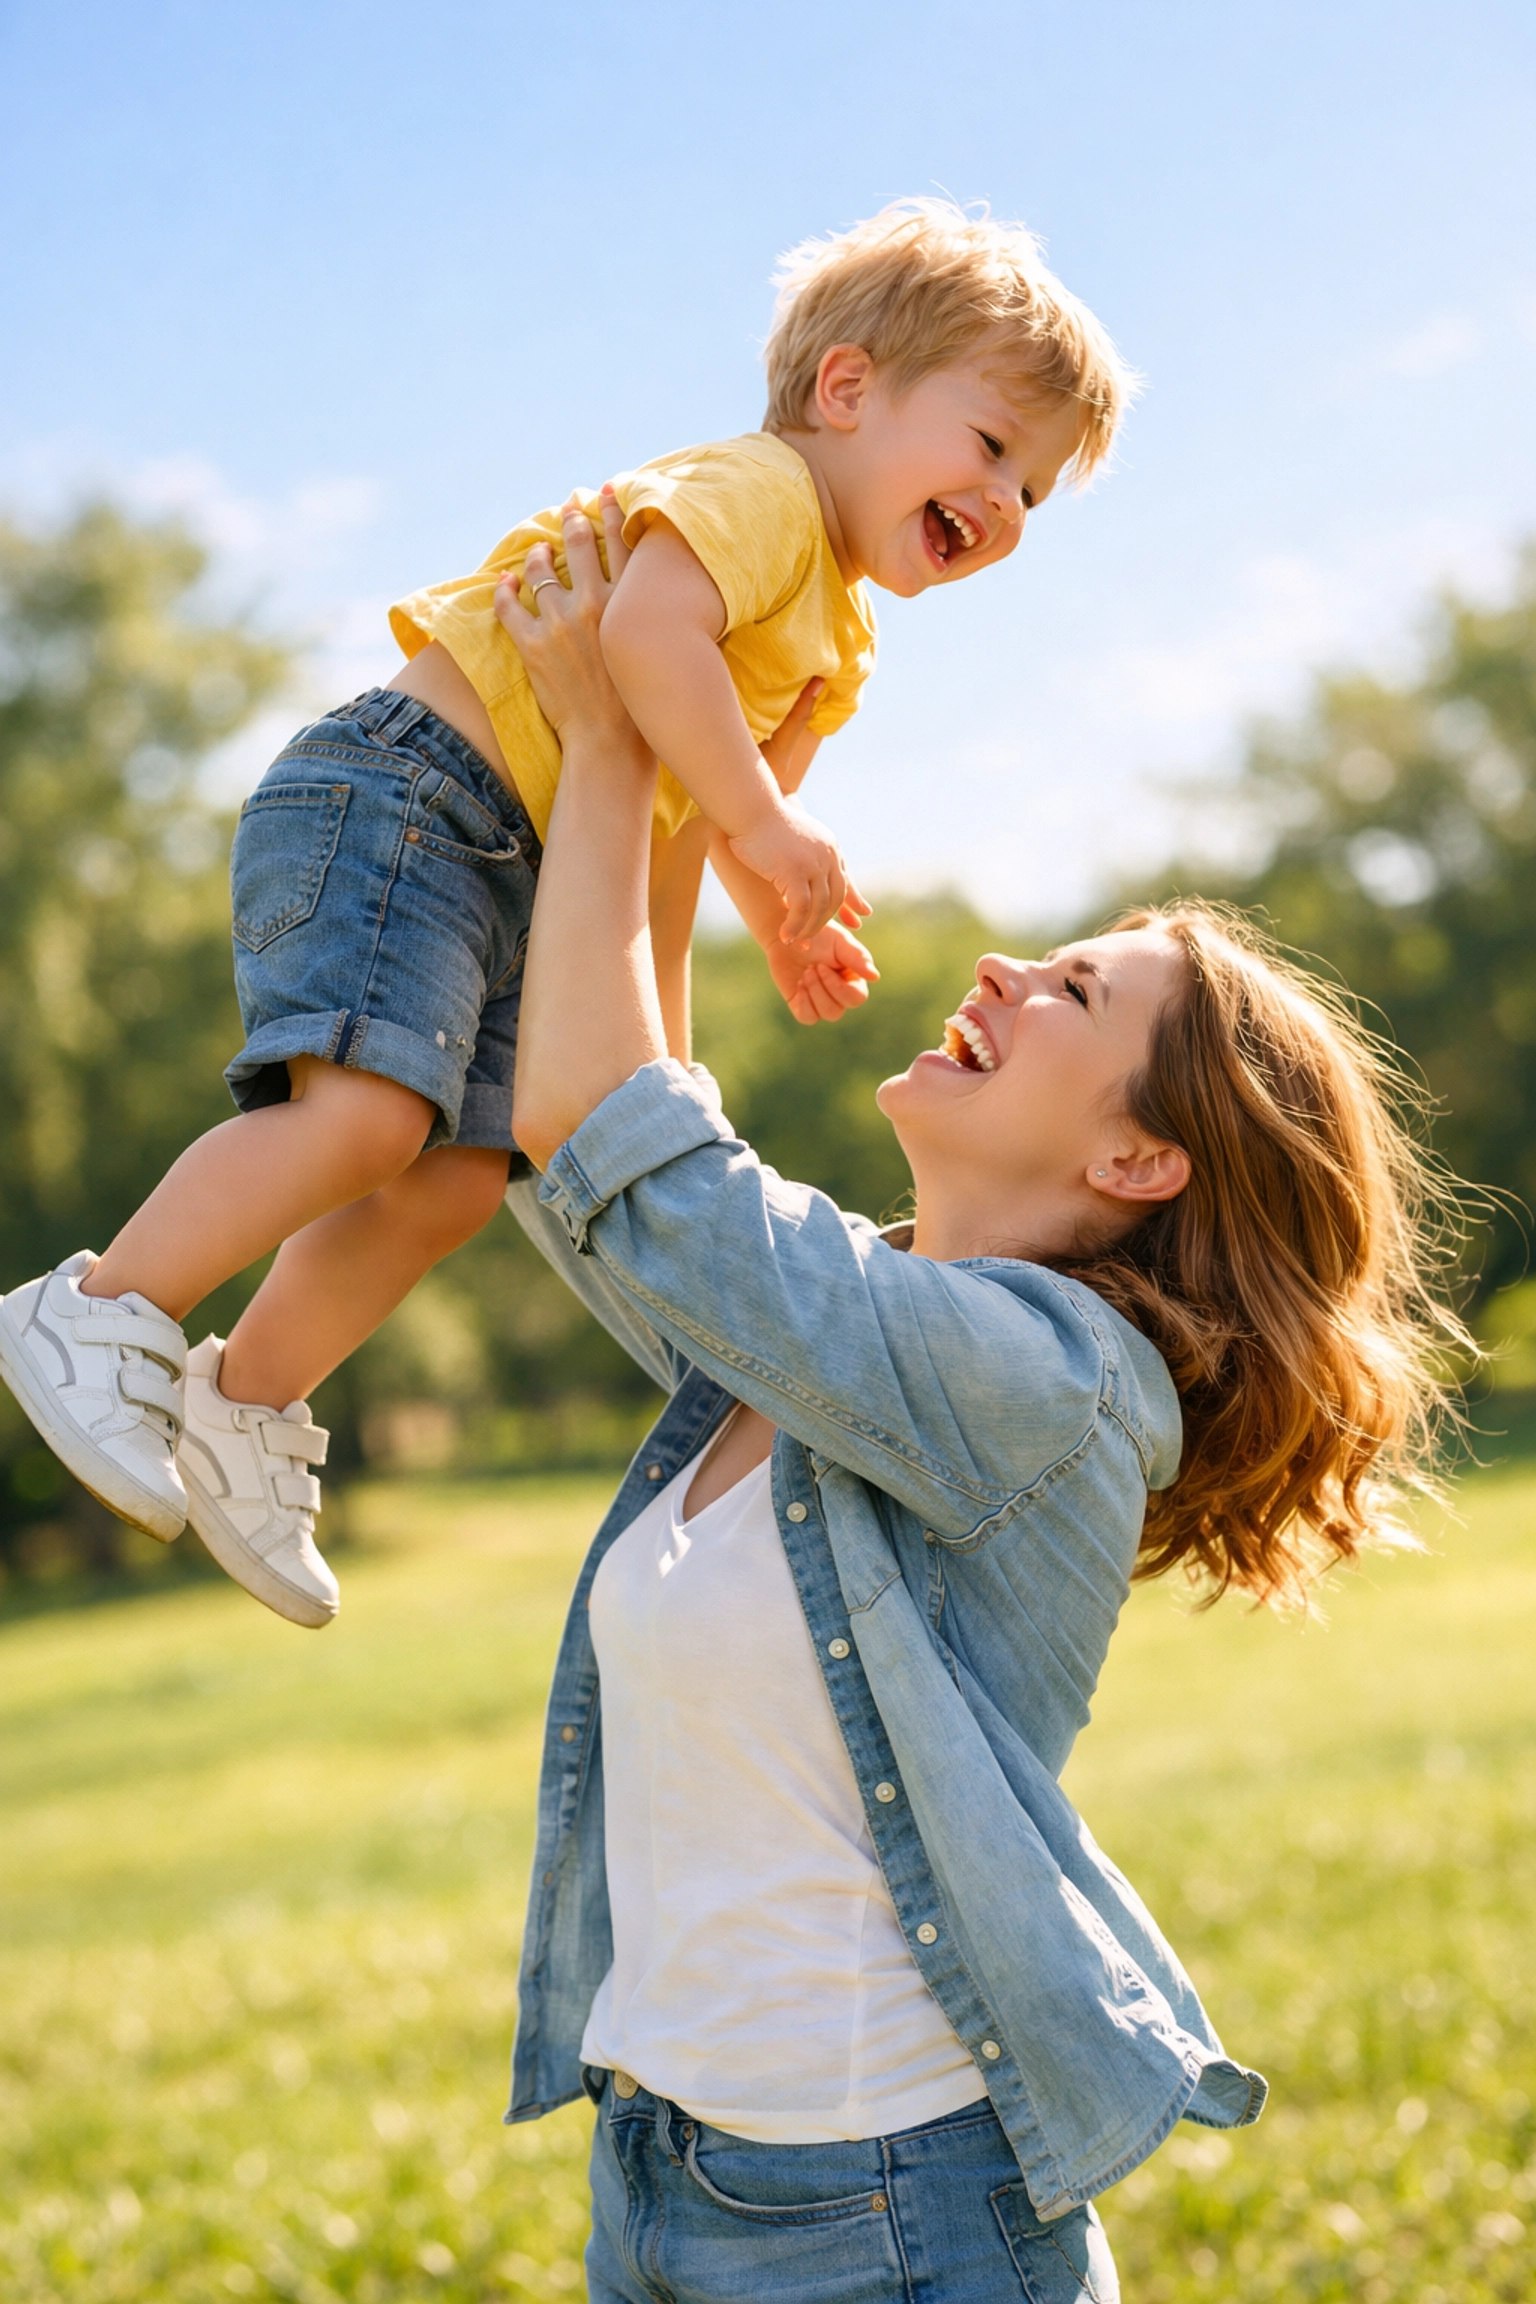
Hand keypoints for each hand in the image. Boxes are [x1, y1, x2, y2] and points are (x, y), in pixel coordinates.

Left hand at [494, 489, 643, 753]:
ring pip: (542, 570)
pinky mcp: (533, 646)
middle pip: (581, 544)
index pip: (621, 544)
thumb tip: (652, 600)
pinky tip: (505, 583)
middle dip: (573, 521)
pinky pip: (509, 606)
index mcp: (627, 604)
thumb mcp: (652, 650)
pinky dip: (505, 591)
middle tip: (569, 509)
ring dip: (539, 556)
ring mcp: (561, 623)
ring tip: (538, 551)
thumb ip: (645, 617)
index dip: (612, 513)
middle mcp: (595, 604)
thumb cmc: (640, 704)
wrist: (611, 742)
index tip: (605, 493)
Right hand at [727, 800, 867, 944]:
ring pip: (820, 907)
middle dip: (823, 923)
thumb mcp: (794, 839)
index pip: (845, 882)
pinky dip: (794, 925)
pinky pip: (801, 908)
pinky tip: (785, 935)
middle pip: (835, 899)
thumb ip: (809, 854)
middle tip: (808, 940)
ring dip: (807, 929)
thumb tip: (806, 870)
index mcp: (830, 847)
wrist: (750, 808)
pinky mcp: (795, 872)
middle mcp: (828, 855)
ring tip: (795, 941)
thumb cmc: (764, 822)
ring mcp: (813, 864)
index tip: (855, 923)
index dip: (848, 905)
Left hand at [762, 921, 879, 1024]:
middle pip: (838, 1011)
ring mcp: (821, 1001)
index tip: (822, 965)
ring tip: (806, 972)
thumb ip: (858, 958)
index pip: (856, 998)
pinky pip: (807, 1018)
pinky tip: (799, 983)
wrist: (790, 934)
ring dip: (813, 992)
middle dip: (822, 988)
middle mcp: (840, 994)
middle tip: (812, 966)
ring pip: (825, 1015)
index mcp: (854, 980)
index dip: (838, 987)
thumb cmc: (819, 935)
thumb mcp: (840, 942)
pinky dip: (803, 1002)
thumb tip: (875, 977)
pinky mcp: (802, 1004)